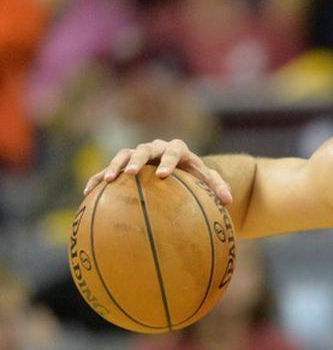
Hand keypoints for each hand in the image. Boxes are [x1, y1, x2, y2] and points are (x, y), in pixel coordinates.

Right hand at [83, 138, 231, 203]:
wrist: (177, 166)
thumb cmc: (194, 174)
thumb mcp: (207, 179)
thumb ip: (217, 186)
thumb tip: (229, 201)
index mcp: (177, 149)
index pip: (173, 151)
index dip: (167, 161)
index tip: (164, 174)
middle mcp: (154, 148)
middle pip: (143, 150)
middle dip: (137, 160)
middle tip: (132, 172)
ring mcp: (137, 154)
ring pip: (122, 155)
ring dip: (115, 166)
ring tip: (109, 180)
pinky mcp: (123, 164)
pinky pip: (108, 170)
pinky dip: (98, 178)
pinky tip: (88, 192)